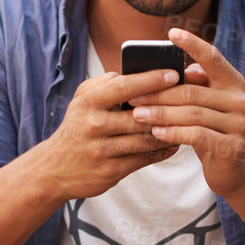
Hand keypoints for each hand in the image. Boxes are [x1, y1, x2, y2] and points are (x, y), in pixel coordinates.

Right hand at [38, 65, 180, 200]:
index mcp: (88, 102)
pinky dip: (163, 151)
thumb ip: (104, 84)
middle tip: (192, 99)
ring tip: (187, 122)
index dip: (151, 79)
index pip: (124, 86)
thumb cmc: (76, 128)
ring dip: (169, 130)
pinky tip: (174, 143)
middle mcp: (94, 125)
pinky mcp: (110, 172)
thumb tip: (132, 73)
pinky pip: (144, 159)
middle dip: (168, 107)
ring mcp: (102, 150)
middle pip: (141, 115)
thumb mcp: (80, 101)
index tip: (174, 73)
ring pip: (146, 138)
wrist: (52, 170)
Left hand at [126, 26, 244, 198]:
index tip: (171, 33)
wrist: (240, 172)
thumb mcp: (208, 108)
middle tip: (132, 96)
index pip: (213, 58)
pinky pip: (196, 135)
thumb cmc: (215, 133)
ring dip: (161, 114)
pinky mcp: (232, 146)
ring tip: (137, 115)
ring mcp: (239, 124)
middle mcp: (239, 100)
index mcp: (234, 83)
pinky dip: (173, 133)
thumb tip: (166, 69)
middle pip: (192, 90)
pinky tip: (156, 133)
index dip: (193, 44)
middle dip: (159, 93)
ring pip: (192, 113)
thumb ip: (195, 88)